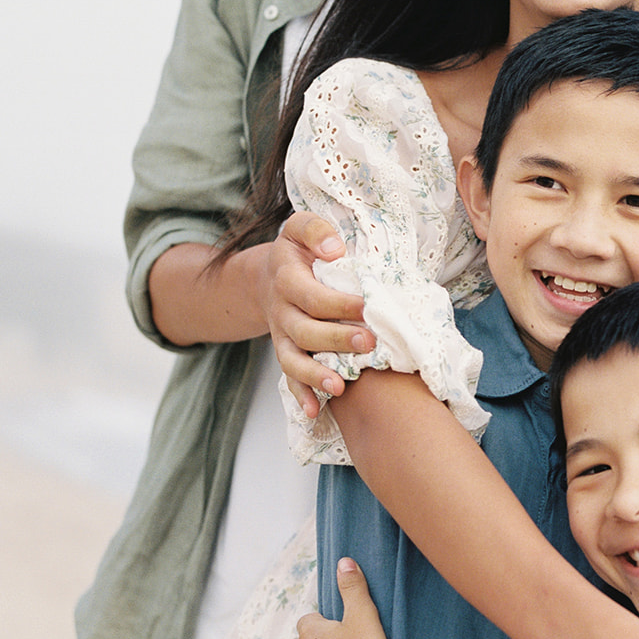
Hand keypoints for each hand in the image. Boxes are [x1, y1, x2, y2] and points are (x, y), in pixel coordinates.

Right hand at [263, 213, 376, 417]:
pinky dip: (301, 396)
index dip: (338, 304)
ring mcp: (281, 336)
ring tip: (341, 386)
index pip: (312, 296)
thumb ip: (316, 230)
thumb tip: (335, 249)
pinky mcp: (286, 353)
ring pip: (292, 360)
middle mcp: (281, 311)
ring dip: (315, 376)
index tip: (366, 307)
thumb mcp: (300, 227)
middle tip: (369, 343)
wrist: (269, 275)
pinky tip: (316, 411)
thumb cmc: (298, 251)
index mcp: (287, 279)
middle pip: (304, 332)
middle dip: (336, 340)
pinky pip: (289, 378)